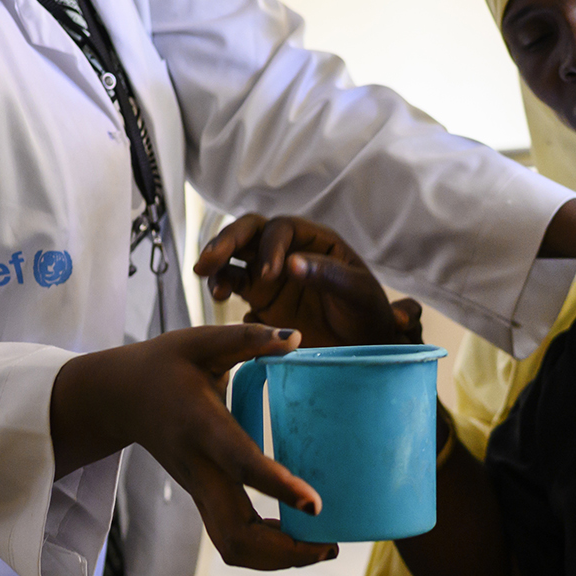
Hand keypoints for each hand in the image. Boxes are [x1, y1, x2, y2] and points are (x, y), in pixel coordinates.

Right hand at [52, 323, 338, 570]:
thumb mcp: (202, 341)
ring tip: (321, 548)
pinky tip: (295, 539)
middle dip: (284, 550)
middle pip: (235, 533)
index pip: (241, 464)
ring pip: (231, 547)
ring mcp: (198, 490)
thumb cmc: (165, 364)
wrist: (119, 397)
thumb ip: (248, 338)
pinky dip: (264, 550)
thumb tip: (297, 338)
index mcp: (202, 427)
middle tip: (330, 544)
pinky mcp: (201, 497)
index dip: (277, 486)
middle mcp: (199, 469)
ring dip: (277, 559)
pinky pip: (230, 539)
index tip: (315, 505)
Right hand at [195, 214, 420, 347]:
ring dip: (218, 267)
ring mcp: (270, 274)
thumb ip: (327, 275)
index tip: (270, 275)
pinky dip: (222, 288)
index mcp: (313, 239)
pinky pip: (233, 286)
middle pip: (248, 232)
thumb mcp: (357, 292)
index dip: (270, 247)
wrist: (365, 345)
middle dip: (225, 242)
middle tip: (207, 262)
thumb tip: (292, 264)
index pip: (280, 229)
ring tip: (216, 290)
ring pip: (234, 257)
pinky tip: (224, 304)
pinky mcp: (260, 298)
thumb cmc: (368, 312)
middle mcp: (287, 250)